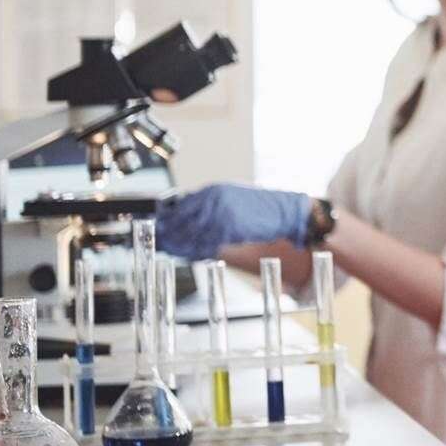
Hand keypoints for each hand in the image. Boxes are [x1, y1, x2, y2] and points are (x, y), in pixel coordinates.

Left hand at [156, 183, 311, 260]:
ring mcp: (222, 214)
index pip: (180, 206)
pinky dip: (199, 251)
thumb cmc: (260, 207)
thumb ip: (208, 206)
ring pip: (193, 235)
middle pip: (182, 222)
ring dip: (183, 246)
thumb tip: (185, 220)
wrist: (285, 211)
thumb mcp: (231, 197)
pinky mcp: (230, 229)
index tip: (160, 230)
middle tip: (163, 246)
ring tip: (177, 253)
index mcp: (212, 190)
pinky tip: (196, 254)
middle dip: (170, 236)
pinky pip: (208, 244)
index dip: (167, 221)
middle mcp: (214, 200)